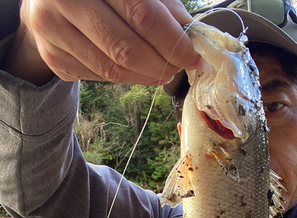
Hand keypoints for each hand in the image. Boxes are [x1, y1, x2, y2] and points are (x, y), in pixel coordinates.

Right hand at [18, 0, 197, 84]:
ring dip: (144, 76)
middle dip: (159, 63)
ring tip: (162, 71)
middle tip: (177, 67)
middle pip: (125, 48)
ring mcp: (53, 31)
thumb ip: (160, 5)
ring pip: (111, 69)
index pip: (141, 14)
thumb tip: (188, 33)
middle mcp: (64, 0)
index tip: (190, 54)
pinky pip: (98, 76)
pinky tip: (136, 70)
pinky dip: (124, 77)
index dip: (170, 40)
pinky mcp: (53, 58)